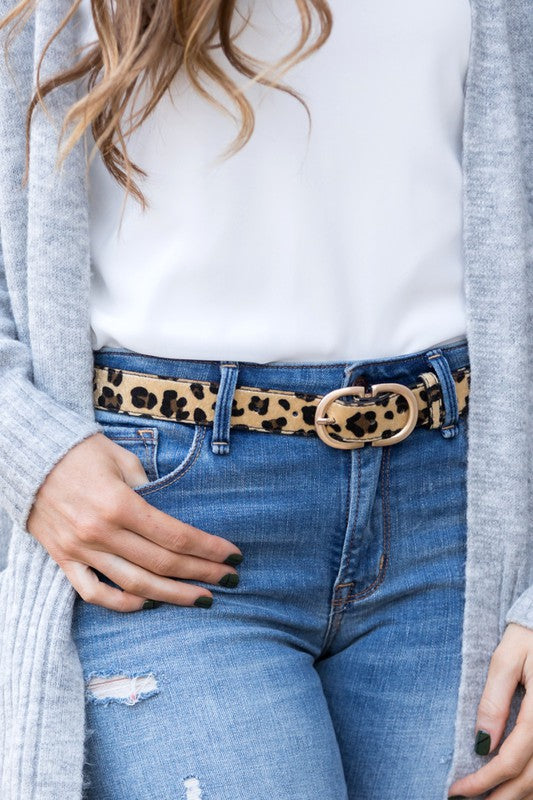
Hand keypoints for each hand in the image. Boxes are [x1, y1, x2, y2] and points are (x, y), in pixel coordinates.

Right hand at [26, 432, 242, 611]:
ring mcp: (81, 550)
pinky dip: (123, 604)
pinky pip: (94, 592)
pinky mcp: (64, 559)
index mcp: (119, 503)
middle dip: (202, 573)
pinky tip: (148, 604)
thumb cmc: (79, 451)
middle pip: (163, 563)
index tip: (232, 554)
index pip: (175, 535)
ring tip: (202, 599)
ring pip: (135, 585)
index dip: (208, 548)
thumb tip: (172, 510)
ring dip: (173, 595)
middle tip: (229, 578)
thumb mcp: (121, 458)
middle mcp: (101, 532)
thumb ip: (150, 486)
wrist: (27, 456)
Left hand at [448, 622, 532, 798]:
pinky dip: (532, 784)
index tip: (457, 790)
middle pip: (531, 779)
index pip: (512, 759)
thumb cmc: (529, 637)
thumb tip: (482, 743)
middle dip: (500, 797)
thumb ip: (494, 700)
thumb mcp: (507, 659)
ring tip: (488, 799)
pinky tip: (513, 788)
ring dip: (518, 796)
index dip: (484, 781)